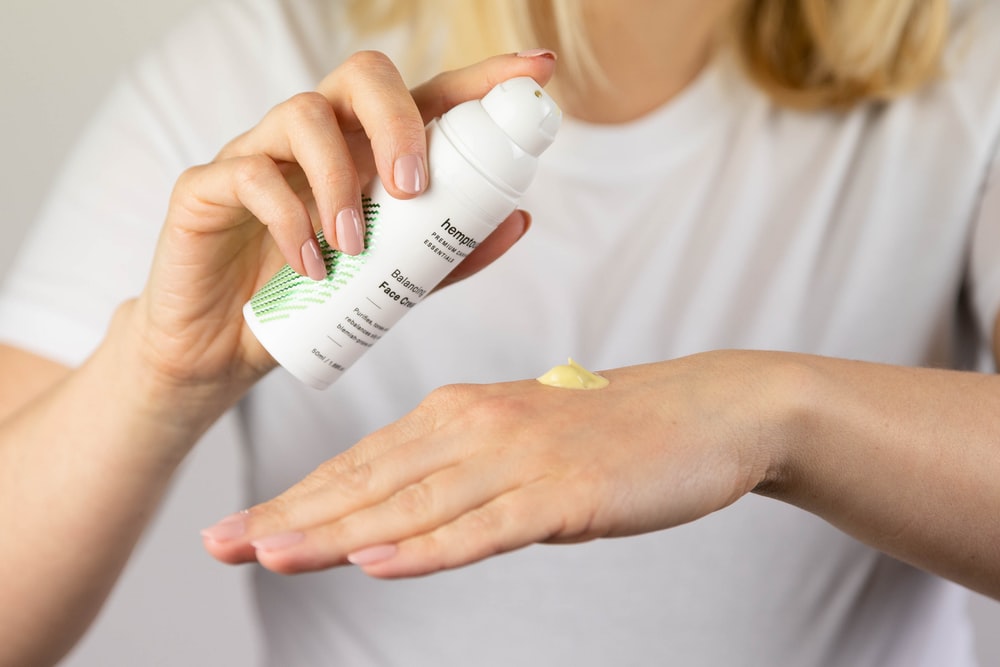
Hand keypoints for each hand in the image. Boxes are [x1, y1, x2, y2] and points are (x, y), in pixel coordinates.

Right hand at [126, 51, 556, 409]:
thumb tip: (518, 219)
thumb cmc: (312, 304)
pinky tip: (310, 264)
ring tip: (353, 246)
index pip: (427, 96)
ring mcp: (262, 153)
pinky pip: (248, 173)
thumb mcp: (393, 284)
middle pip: (362, 77)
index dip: (481, 77)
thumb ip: (448, 253)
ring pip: (303, 116)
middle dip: (398, 122)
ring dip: (339, 180)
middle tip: (412, 188)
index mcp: (368, 151)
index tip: (536, 69)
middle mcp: (319, 139)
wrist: (224, 349)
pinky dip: (287, 217)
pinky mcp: (209, 184)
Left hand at [202, 352, 782, 576]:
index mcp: (460, 413)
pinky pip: (485, 527)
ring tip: (270, 552)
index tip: (239, 526)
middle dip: (290, 516)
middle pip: (369, 482)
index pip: (361, 463)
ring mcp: (519, 459)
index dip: (296, 497)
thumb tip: (401, 522)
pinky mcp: (563, 492)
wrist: (703, 412)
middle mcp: (477, 428)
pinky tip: (379, 562)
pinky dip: (428, 547)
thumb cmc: (608, 432)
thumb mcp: (519, 444)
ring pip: (413, 503)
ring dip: (337, 531)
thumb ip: (460, 476)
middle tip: (221, 542)